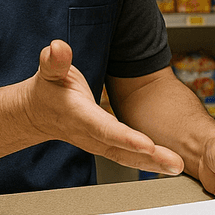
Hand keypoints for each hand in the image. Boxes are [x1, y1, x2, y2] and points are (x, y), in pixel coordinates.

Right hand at [23, 40, 183, 174]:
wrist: (36, 114)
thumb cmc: (48, 90)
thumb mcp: (49, 71)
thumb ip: (55, 61)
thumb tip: (57, 48)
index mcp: (79, 116)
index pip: (105, 128)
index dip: (126, 137)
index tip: (148, 144)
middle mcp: (90, 135)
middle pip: (122, 149)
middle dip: (150, 157)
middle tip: (175, 162)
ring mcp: (98, 144)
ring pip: (128, 157)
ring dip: (154, 163)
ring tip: (178, 166)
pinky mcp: (105, 146)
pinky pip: (128, 157)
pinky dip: (149, 162)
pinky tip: (169, 165)